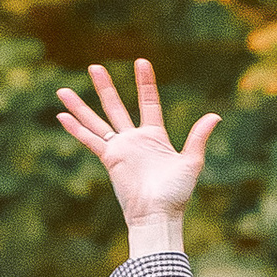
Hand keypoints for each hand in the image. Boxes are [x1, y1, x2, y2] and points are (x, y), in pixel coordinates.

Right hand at [54, 56, 220, 252]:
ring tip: (63, 89)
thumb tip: (215, 116)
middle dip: (105, 87)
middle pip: (115, 107)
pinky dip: (75, 129)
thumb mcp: (191, 161)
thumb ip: (198, 137)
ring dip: (81, 105)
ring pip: (96, 121)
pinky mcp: (109, 159)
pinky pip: (89, 140)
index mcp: (155, 137)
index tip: (141, 62)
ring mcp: (120, 149)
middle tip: (94, 66)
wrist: (158, 214)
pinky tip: (61, 116)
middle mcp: (134, 140)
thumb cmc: (176, 193)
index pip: (148, 102)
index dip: (145, 82)